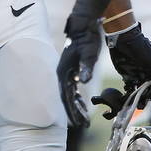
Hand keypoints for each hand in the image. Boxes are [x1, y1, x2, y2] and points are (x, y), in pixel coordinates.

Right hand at [57, 0, 110, 127]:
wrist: (84, 26)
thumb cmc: (86, 40)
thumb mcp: (89, 54)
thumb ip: (86, 68)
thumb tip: (84, 81)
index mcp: (64, 72)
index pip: (66, 96)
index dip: (72, 110)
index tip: (78, 122)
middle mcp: (62, 73)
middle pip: (66, 97)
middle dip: (74, 112)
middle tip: (84, 124)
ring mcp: (66, 71)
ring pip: (69, 93)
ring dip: (76, 105)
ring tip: (85, 118)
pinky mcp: (71, 69)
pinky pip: (73, 87)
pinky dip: (77, 97)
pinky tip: (83, 102)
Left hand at [106, 23, 150, 104]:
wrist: (123, 39)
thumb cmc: (141, 48)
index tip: (150, 94)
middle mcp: (150, 74)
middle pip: (150, 90)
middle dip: (147, 96)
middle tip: (141, 100)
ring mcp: (139, 75)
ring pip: (141, 90)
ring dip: (139, 96)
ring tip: (135, 101)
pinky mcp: (128, 75)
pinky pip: (131, 87)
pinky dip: (130, 92)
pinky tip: (128, 94)